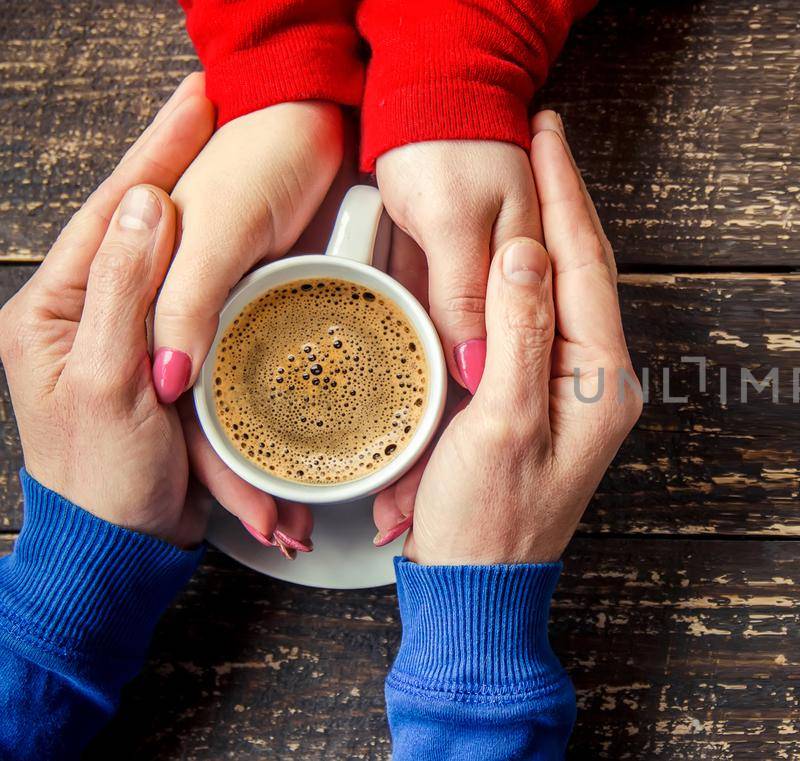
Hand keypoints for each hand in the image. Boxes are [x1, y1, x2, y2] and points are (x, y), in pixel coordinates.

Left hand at [0, 76, 213, 546]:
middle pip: (135, 220)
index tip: (196, 108)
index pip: (107, 215)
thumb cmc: (103, 481)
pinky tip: (222, 217)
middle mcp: (83, 314)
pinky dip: (205, 255)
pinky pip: (184, 292)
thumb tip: (141, 207)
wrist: (124, 550)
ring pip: (162, 250)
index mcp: (50, 312)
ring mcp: (123, 332)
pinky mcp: (159, 356)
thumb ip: (124, 290)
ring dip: (191, 194)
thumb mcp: (109, 380)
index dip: (155, 155)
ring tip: (215, 140)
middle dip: (172, 158)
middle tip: (208, 105)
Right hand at [149, 100, 346, 555]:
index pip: (185, 408)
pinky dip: (342, 408)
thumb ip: (185, 301)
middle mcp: (213, 321)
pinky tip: (364, 449)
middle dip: (261, 483)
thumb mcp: (213, 233)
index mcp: (171, 311)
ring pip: (274, 407)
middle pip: (230, 421)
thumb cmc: (248, 160)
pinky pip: (318, 367)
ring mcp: (261, 315)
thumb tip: (167, 379)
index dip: (219, 466)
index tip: (258, 517)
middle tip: (291, 531)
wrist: (307, 109)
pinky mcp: (305, 298)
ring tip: (317, 513)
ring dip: (297, 459)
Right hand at [374, 112, 639, 563]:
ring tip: (535, 174)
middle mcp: (601, 381)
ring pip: (567, 291)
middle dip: (563, 200)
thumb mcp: (501, 421)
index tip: (544, 139)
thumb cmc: (488, 521)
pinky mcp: (546, 402)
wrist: (480, 592)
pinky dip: (530, 274)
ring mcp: (576, 392)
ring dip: (550, 229)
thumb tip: (528, 253)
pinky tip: (517, 254)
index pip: (584, 266)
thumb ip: (518, 333)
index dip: (562, 196)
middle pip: (584, 270)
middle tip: (543, 136)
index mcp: (601, 381)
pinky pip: (544, 319)